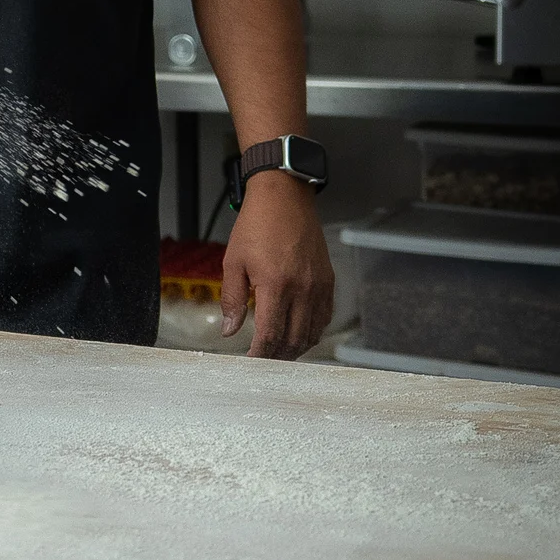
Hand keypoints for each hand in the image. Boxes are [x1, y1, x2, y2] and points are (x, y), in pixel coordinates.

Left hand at [220, 171, 334, 360]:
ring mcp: (319, 286)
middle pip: (293, 339)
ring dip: (296, 348)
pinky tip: (299, 334)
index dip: (259, 355)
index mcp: (276, 285)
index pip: (270, 335)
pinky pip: (325, 317)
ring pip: (312, 333)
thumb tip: (230, 330)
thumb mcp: (234, 261)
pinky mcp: (328, 280)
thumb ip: (233, 299)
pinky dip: (313, 332)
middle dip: (277, 357)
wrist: (285, 197)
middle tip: (263, 362)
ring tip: (279, 353)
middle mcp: (302, 289)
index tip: (250, 362)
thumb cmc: (257, 225)